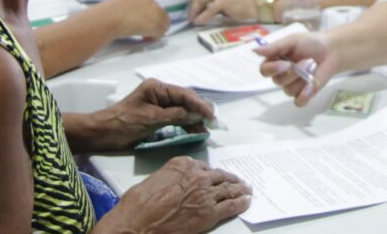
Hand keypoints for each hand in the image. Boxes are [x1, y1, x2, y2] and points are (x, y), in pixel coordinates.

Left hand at [78, 79, 214, 150]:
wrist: (101, 133)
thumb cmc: (123, 124)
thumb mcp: (151, 120)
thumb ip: (175, 116)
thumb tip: (196, 115)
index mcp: (156, 87)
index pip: (183, 94)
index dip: (200, 105)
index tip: (212, 116)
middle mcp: (158, 92)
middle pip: (184, 100)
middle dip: (199, 111)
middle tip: (213, 123)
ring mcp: (157, 103)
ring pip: (181, 109)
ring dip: (193, 119)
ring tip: (205, 129)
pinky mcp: (155, 114)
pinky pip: (174, 117)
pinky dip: (184, 124)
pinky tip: (194, 130)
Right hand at [106, 156, 250, 232]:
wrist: (139, 221)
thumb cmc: (140, 202)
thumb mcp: (157, 178)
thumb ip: (174, 177)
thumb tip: (180, 184)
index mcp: (184, 164)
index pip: (205, 167)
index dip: (214, 173)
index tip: (219, 176)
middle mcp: (198, 176)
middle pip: (220, 176)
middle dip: (231, 179)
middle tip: (239, 181)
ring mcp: (205, 194)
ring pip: (228, 189)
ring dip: (240, 189)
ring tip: (247, 190)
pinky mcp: (209, 212)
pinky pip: (231, 205)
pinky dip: (241, 203)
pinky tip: (246, 202)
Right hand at [108, 0, 169, 40]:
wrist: (111, 17)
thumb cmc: (112, 11)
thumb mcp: (125, 5)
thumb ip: (135, 8)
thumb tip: (134, 16)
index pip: (157, 8)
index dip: (152, 17)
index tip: (145, 23)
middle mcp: (154, 5)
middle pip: (163, 17)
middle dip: (156, 25)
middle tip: (146, 32)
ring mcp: (156, 15)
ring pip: (164, 25)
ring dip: (156, 32)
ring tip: (145, 37)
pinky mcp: (155, 26)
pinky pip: (160, 34)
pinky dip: (153, 38)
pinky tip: (144, 39)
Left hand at [188, 0, 257, 24]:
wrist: (256, 5)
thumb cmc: (242, 3)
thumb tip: (200, 8)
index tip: (191, 6)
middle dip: (193, 5)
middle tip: (190, 14)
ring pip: (202, 0)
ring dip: (195, 11)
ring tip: (193, 18)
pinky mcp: (223, 0)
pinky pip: (208, 10)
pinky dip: (202, 17)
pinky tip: (199, 21)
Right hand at [255, 32, 339, 106]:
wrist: (331, 50)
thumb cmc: (311, 43)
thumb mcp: (292, 40)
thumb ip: (274, 47)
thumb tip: (254, 50)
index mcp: (275, 61)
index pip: (264, 71)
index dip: (273, 69)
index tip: (286, 63)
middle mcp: (281, 75)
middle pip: (277, 81)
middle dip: (293, 72)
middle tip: (307, 61)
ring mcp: (292, 85)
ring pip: (288, 90)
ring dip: (302, 79)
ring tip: (313, 67)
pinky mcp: (304, 94)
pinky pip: (298, 101)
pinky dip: (304, 95)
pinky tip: (311, 86)